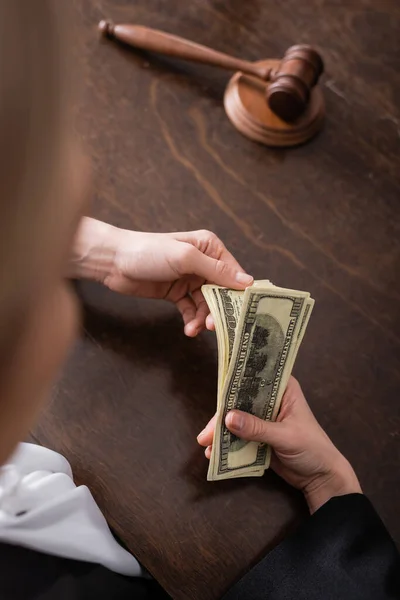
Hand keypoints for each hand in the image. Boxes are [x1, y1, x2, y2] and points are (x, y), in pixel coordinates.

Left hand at [70, 218, 252, 336]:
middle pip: (221, 292)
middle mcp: (203, 263)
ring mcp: (190, 279)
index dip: (239, 293)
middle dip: (220, 310)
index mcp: (210, 248)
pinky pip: (191, 310)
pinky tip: (189, 329)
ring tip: (196, 328)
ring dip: (203, 318)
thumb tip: (247, 281)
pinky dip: (192, 320)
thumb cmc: (149, 251)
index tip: (243, 313)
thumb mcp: (185, 258)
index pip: (234, 272)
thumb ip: (216, 271)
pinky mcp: (177, 293)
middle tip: (214, 325)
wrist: (114, 262)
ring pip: (207, 304)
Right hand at [197, 377, 361, 512]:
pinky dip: (227, 444)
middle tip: (206, 432)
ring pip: (237, 419)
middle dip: (222, 416)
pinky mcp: (259, 437)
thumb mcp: (286, 436)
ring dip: (221, 432)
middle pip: (240, 400)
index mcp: (283, 389)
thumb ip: (257, 428)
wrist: (321, 478)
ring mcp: (264, 419)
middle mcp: (271, 400)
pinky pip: (239, 437)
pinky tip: (214, 453)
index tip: (218, 390)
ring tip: (206, 445)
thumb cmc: (313, 449)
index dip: (236, 382)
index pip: (256, 378)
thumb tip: (228, 418)